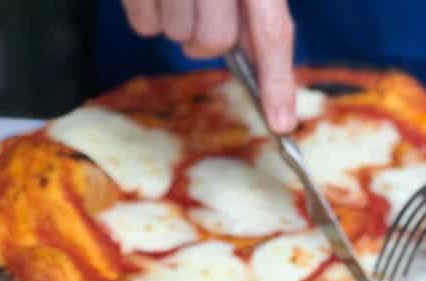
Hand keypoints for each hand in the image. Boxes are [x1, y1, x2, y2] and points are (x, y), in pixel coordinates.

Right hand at [122, 0, 296, 131]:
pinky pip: (143, 26)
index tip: (282, 124)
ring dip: (177, 21)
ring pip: (177, 36)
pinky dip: (147, 14)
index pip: (272, 29)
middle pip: (214, 42)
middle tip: (203, 5)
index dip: (276, 81)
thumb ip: (258, 5)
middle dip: (208, 36)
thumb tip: (261, 59)